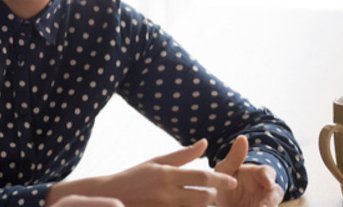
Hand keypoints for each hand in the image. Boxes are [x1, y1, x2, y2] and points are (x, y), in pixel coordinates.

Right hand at [46, 139, 236, 206]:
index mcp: (166, 174)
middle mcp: (167, 193)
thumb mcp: (156, 162)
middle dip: (213, 195)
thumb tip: (205, 142)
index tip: (232, 182)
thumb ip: (183, 155)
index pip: (202, 176)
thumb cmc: (135, 176)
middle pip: (204, 197)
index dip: (221, 179)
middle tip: (213, 192)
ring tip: (201, 199)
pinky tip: (188, 204)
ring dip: (203, 204)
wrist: (111, 196)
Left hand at [215, 135, 284, 206]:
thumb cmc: (226, 179)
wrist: (222, 200)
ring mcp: (265, 203)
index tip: (266, 182)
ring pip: (271, 206)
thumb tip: (242, 137)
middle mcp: (267, 191)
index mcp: (260, 175)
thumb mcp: (225, 168)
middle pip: (275, 195)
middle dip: (270, 201)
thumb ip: (234, 156)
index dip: (268, 177)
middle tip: (263, 206)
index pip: (269, 173)